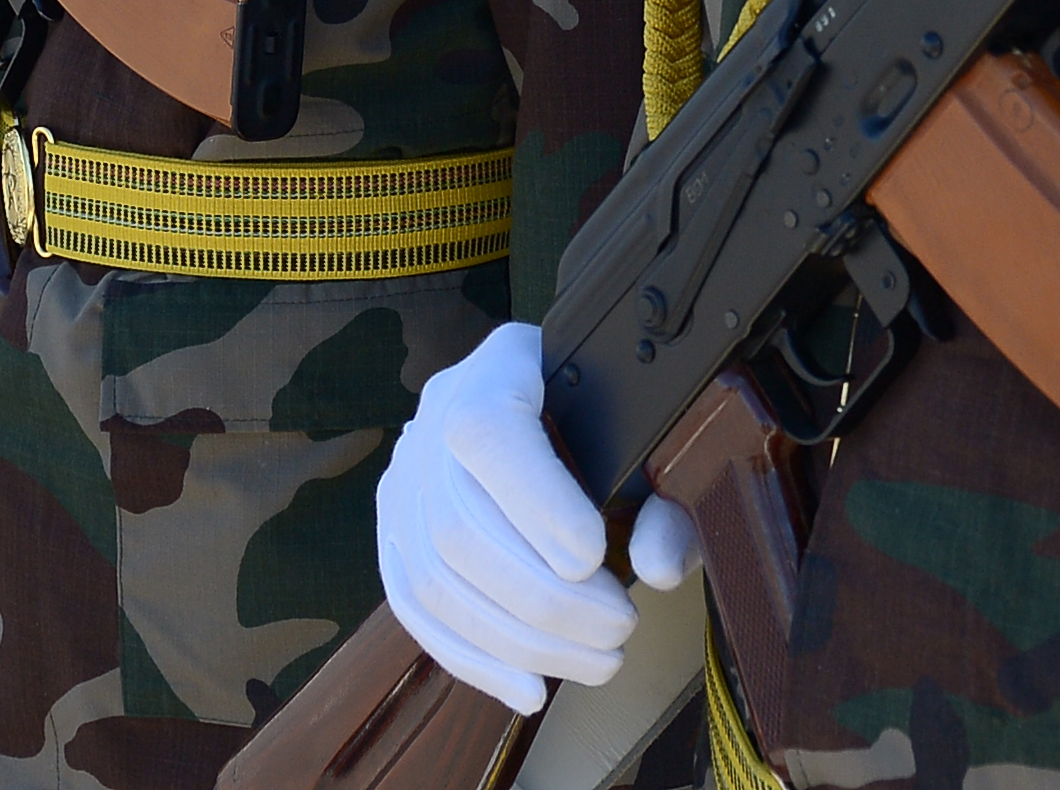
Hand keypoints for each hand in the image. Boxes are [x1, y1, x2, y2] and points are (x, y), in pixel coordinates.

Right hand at [371, 320, 696, 712]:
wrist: (546, 398)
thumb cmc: (601, 416)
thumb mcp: (646, 431)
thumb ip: (665, 493)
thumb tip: (659, 565)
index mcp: (495, 371)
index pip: (488, 432)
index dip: (535, 504)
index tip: (594, 557)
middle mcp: (431, 420)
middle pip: (458, 527)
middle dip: (545, 600)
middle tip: (620, 628)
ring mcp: (403, 481)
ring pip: (435, 580)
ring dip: (518, 642)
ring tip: (597, 661)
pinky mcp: (394, 536)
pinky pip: (416, 611)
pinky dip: (475, 661)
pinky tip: (531, 688)